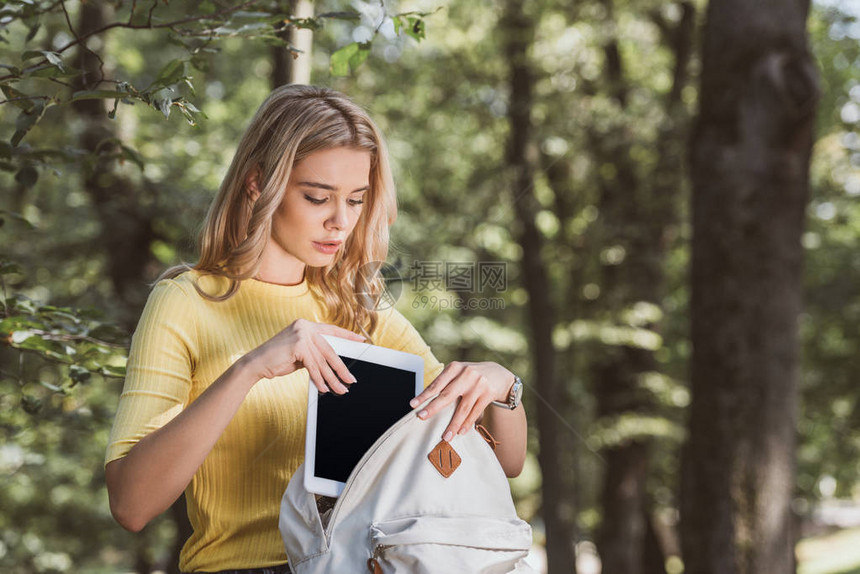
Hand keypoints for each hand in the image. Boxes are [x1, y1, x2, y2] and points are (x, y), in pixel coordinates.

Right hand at [245, 319, 365, 393]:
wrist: (256, 364)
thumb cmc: (277, 360)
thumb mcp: (300, 354)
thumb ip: (314, 353)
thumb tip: (332, 364)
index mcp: (306, 325)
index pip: (331, 330)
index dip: (347, 335)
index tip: (361, 340)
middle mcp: (305, 326)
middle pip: (329, 350)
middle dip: (341, 368)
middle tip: (351, 380)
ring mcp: (301, 333)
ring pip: (322, 361)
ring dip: (332, 378)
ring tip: (340, 389)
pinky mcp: (298, 344)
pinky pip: (313, 366)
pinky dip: (319, 379)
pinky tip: (324, 388)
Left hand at [409, 361, 513, 441]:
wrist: (499, 374)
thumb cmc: (472, 376)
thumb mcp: (459, 373)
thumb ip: (446, 384)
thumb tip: (427, 403)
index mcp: (455, 367)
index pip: (437, 383)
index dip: (424, 394)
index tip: (413, 404)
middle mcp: (466, 374)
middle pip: (447, 394)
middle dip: (433, 408)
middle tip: (422, 417)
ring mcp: (478, 384)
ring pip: (462, 408)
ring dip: (453, 424)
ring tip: (445, 436)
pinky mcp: (488, 394)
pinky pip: (475, 412)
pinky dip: (467, 424)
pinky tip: (461, 432)